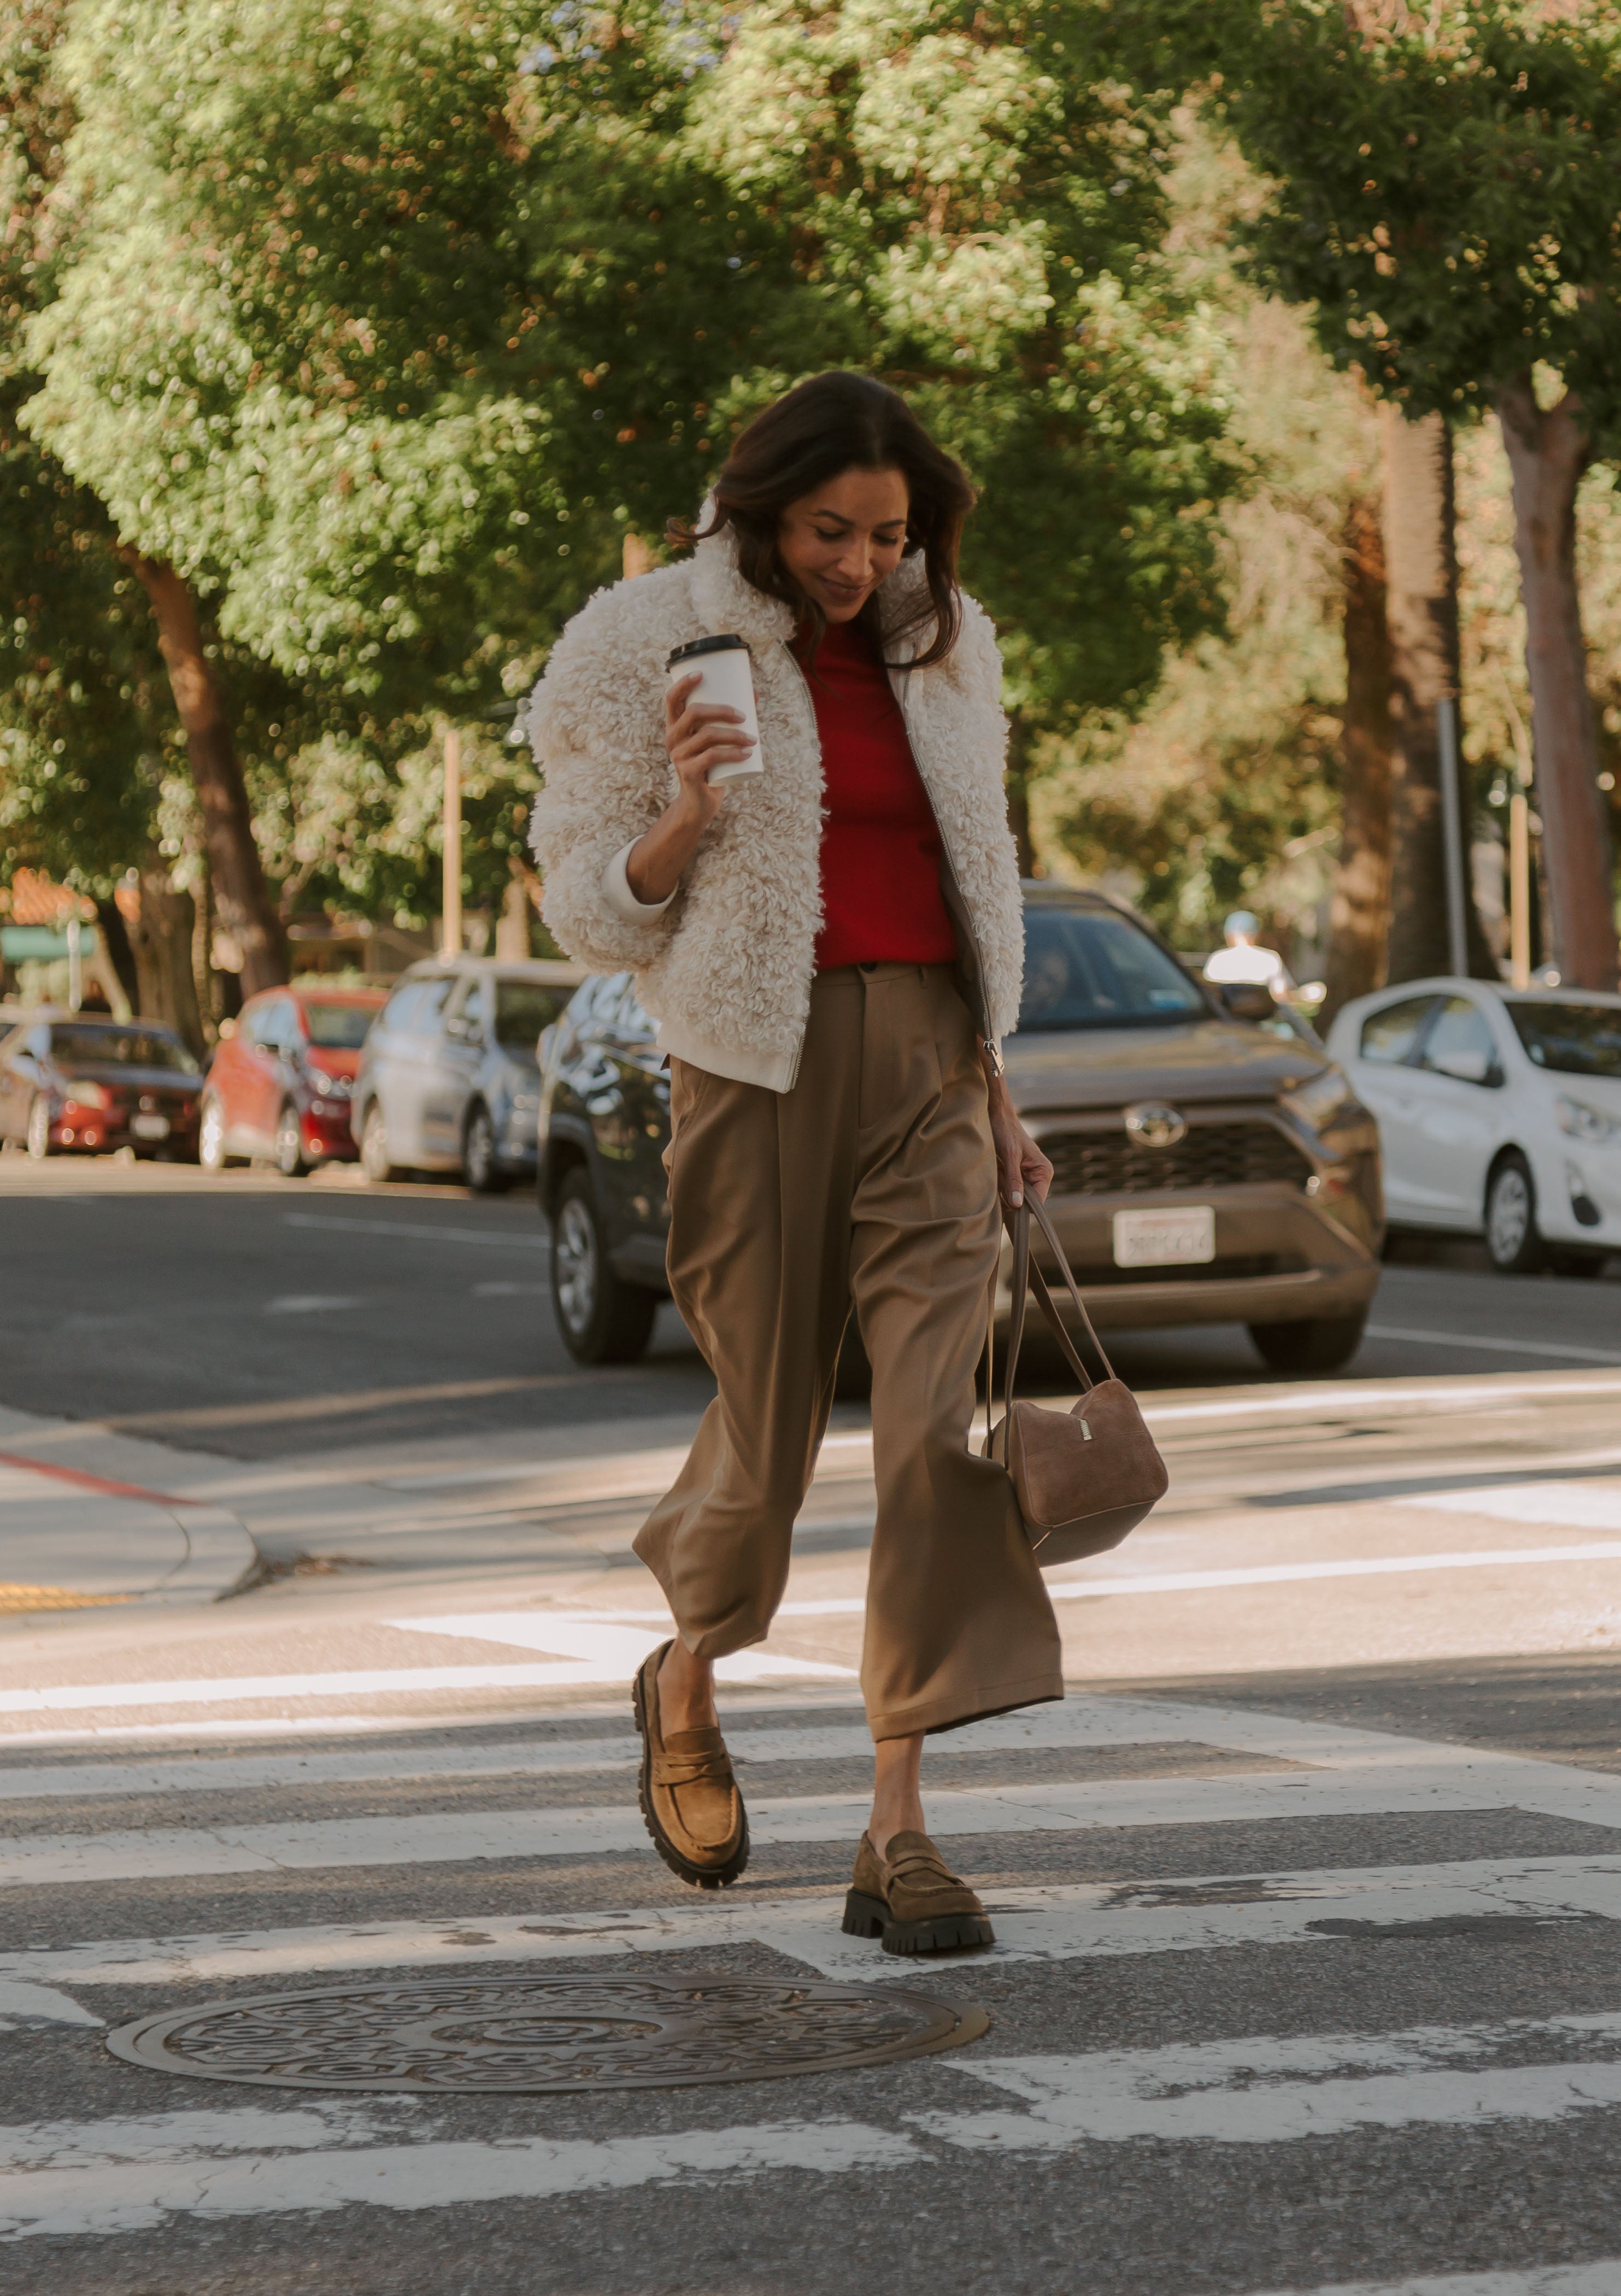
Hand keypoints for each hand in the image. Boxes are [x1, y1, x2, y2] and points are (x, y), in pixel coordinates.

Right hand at [665, 671, 753, 803]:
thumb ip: (730, 719)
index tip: (702, 673)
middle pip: (694, 712)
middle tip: (744, 716)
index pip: (672, 699)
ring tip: (753, 739)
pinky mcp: (688, 772)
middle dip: (722, 709)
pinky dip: (733, 754)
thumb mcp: (716, 742)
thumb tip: (754, 693)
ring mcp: (679, 756)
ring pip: (707, 735)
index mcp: (675, 727)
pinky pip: (712, 757)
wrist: (699, 803)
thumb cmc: (711, 767)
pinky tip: (747, 754)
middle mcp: (672, 739)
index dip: (684, 684)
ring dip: (734, 735)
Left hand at [985, 1067, 1051, 1210]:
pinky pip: (1005, 1189)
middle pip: (1024, 1201)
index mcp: (1043, 1172)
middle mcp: (1037, 1176)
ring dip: (1001, 1190)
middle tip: (998, 1180)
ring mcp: (1024, 1177)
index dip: (1023, 1207)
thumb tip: (1018, 1205)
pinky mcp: (1012, 1175)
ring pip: (1013, 1196)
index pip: (1037, 1202)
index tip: (1007, 1205)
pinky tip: (992, 1174)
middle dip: (1009, 1196)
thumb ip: (1014, 1180)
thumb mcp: (1009, 1155)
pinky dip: (997, 1186)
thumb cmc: (1006, 1130)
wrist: (995, 1114)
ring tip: (995, 1172)